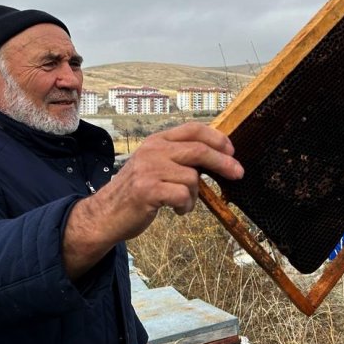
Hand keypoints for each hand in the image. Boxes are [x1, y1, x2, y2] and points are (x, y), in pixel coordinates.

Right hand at [63, 123, 243, 277]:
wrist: (105, 214)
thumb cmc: (136, 192)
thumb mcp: (155, 166)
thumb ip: (178, 159)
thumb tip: (217, 158)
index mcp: (157, 141)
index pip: (193, 129)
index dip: (216, 138)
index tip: (231, 150)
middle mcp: (153, 151)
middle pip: (199, 150)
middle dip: (223, 162)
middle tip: (238, 173)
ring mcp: (149, 169)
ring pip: (192, 178)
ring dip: (194, 196)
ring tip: (183, 203)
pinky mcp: (148, 189)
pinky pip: (183, 196)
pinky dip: (186, 206)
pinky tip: (177, 210)